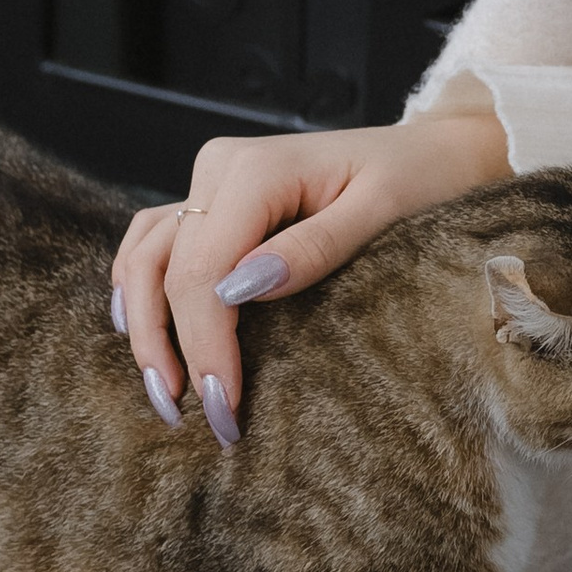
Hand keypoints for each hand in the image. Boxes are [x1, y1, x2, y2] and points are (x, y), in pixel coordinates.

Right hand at [111, 114, 509, 433]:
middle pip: (164, 270)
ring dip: (143, 326)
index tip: (224, 406)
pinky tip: (140, 331)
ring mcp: (212, 182)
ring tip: (165, 393)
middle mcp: (220, 169)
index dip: (205, 344)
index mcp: (257, 169)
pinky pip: (157, 243)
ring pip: (145, 256)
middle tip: (194, 418)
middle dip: (171, 349)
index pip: (203, 270)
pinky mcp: (215, 200)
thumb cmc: (418, 179)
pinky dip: (140, 288)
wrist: (431, 153)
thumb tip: (240, 290)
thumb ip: (314, 248)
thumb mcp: (382, 211)